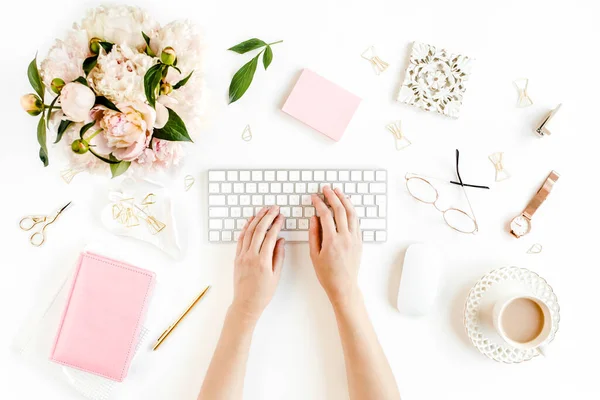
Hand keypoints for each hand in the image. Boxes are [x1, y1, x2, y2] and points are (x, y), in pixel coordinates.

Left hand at [232, 206, 285, 320]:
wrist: (246, 303)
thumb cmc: (263, 293)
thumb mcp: (276, 275)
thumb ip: (278, 255)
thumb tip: (281, 240)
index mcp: (262, 261)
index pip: (270, 236)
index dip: (276, 224)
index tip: (281, 216)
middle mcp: (250, 256)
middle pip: (258, 230)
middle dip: (267, 217)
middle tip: (274, 208)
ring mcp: (242, 256)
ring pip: (248, 232)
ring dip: (256, 219)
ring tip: (263, 210)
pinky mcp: (237, 258)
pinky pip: (241, 239)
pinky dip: (246, 228)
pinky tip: (251, 221)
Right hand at [309, 186, 362, 307]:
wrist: (343, 286)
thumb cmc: (327, 274)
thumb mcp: (314, 255)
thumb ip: (313, 234)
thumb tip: (314, 218)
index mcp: (332, 241)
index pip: (325, 215)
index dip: (319, 203)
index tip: (314, 197)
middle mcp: (345, 237)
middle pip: (340, 210)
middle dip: (332, 196)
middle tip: (326, 189)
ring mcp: (354, 239)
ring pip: (351, 213)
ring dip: (345, 200)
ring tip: (338, 192)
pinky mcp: (359, 241)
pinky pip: (356, 222)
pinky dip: (351, 211)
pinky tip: (347, 206)